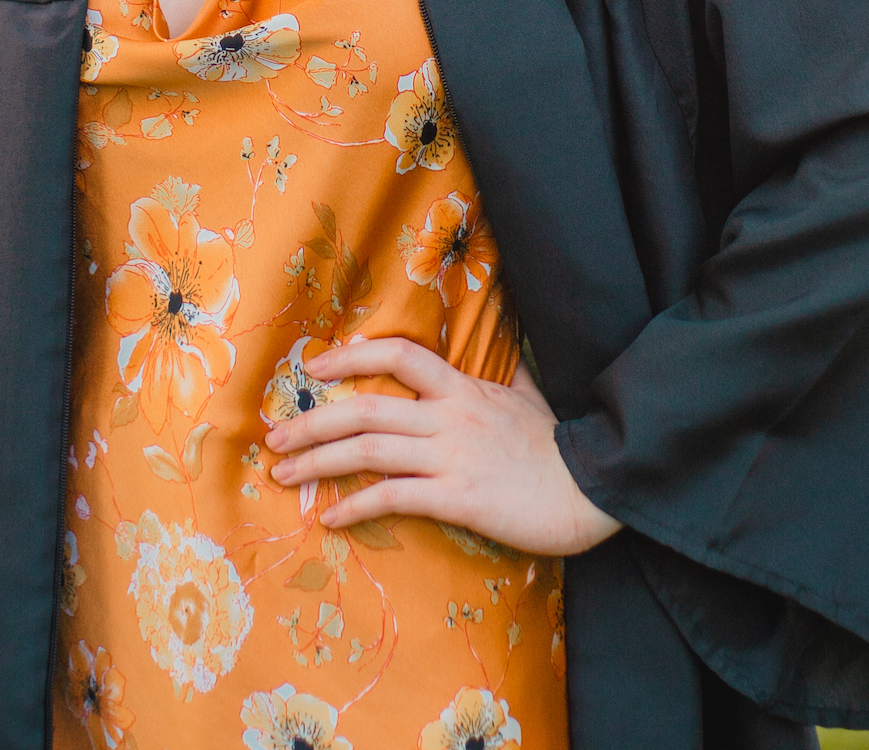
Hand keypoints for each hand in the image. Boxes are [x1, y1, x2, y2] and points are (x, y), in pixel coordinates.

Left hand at [264, 335, 621, 556]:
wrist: (595, 487)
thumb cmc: (560, 445)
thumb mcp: (528, 396)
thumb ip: (505, 374)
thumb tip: (500, 352)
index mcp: (462, 387)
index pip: (398, 354)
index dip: (351, 357)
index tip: (313, 370)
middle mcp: (449, 416)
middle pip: (365, 409)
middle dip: (311, 422)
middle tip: (273, 436)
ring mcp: (451, 456)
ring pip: (368, 450)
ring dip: (318, 461)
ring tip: (283, 474)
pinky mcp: (458, 498)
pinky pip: (394, 498)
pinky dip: (356, 506)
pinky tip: (331, 516)